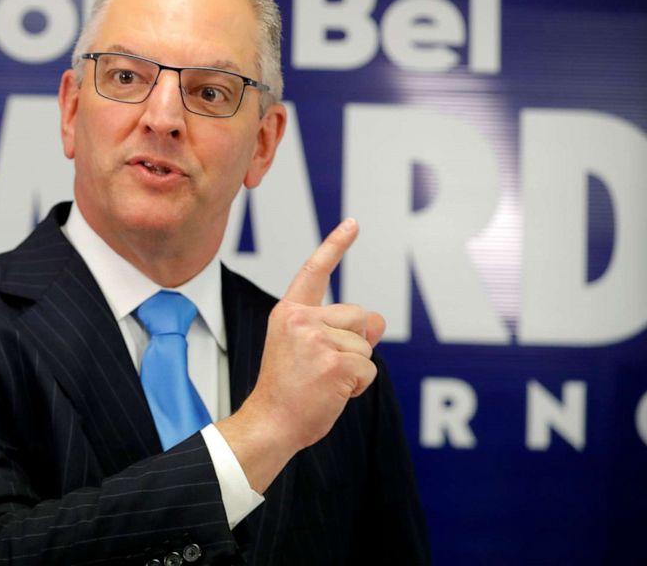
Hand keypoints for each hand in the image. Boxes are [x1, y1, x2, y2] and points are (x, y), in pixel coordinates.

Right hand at [216, 218, 385, 491]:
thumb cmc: (287, 389)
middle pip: (359, 316)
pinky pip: (368, 370)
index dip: (335, 246)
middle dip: (355, 343)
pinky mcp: (336, 364)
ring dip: (355, 369)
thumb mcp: (306, 349)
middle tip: (321, 368)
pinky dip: (357, 387)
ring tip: (323, 383)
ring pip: (366, 346)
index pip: (314, 271)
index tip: (353, 224)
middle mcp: (302, 319)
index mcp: (289, 312)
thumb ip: (337, 329)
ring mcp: (318, 340)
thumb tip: (376, 320)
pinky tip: (331, 393)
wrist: (269, 422)